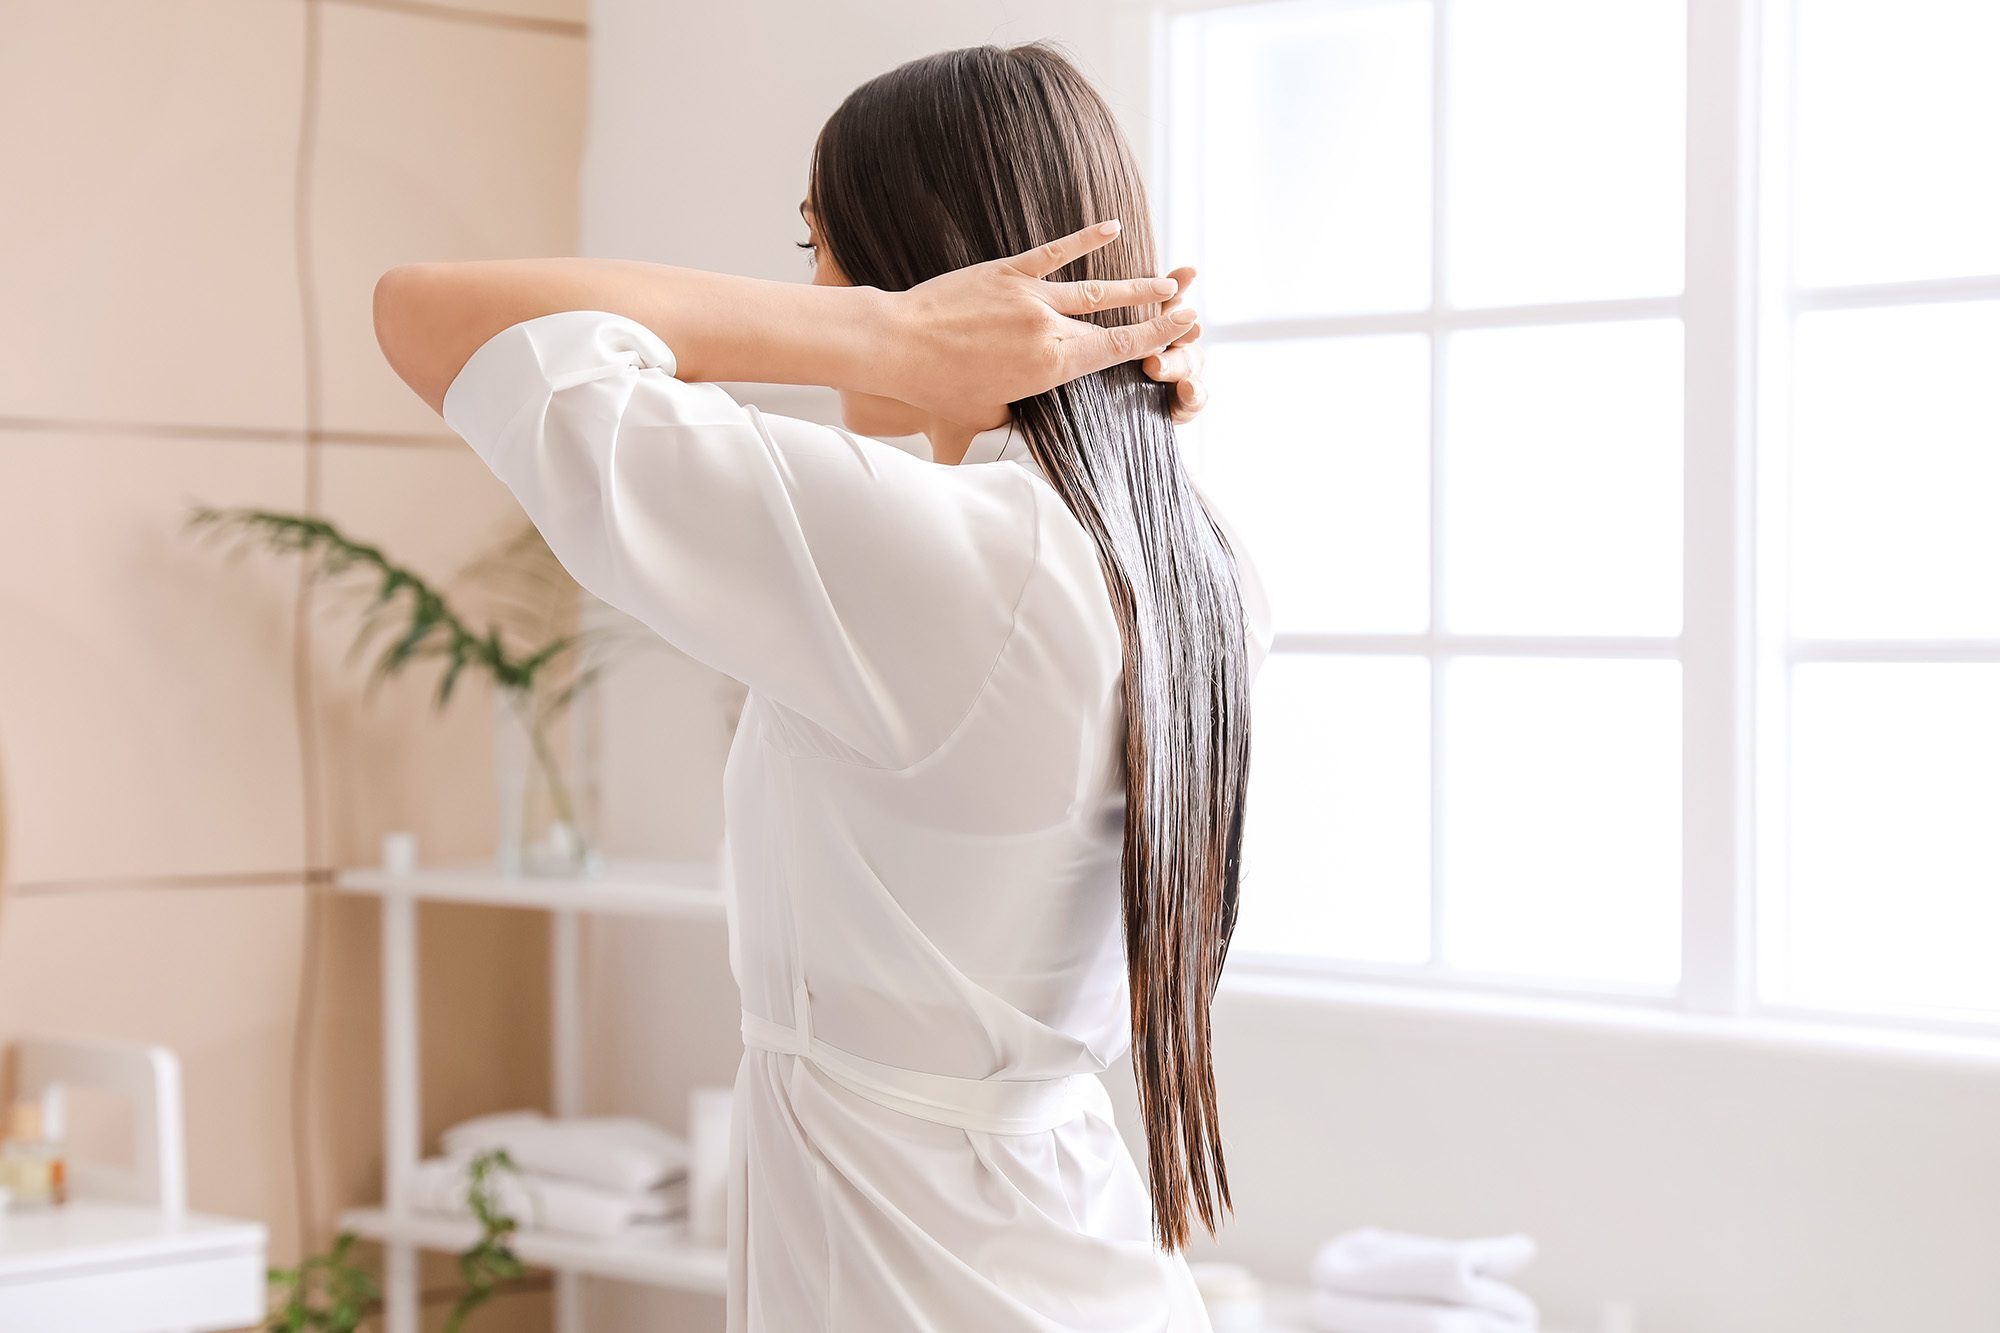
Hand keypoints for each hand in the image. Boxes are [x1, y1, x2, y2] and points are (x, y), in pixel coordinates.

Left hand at [876, 220, 1198, 426]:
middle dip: (1155, 313)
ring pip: (1095, 288)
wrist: (896, 346)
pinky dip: (1085, 239)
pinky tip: (1112, 226)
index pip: (1117, 351)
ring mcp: (1029, 296)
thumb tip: (1025, 412)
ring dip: (1134, 283)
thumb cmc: (935, 388)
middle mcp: (1049, 330)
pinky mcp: (1006, 271)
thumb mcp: (984, 415)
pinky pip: (1054, 253)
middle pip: (1115, 320)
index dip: (1156, 339)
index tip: (1184, 328)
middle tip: (1186, 303)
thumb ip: (1015, 410)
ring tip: (1165, 279)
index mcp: (1050, 368)